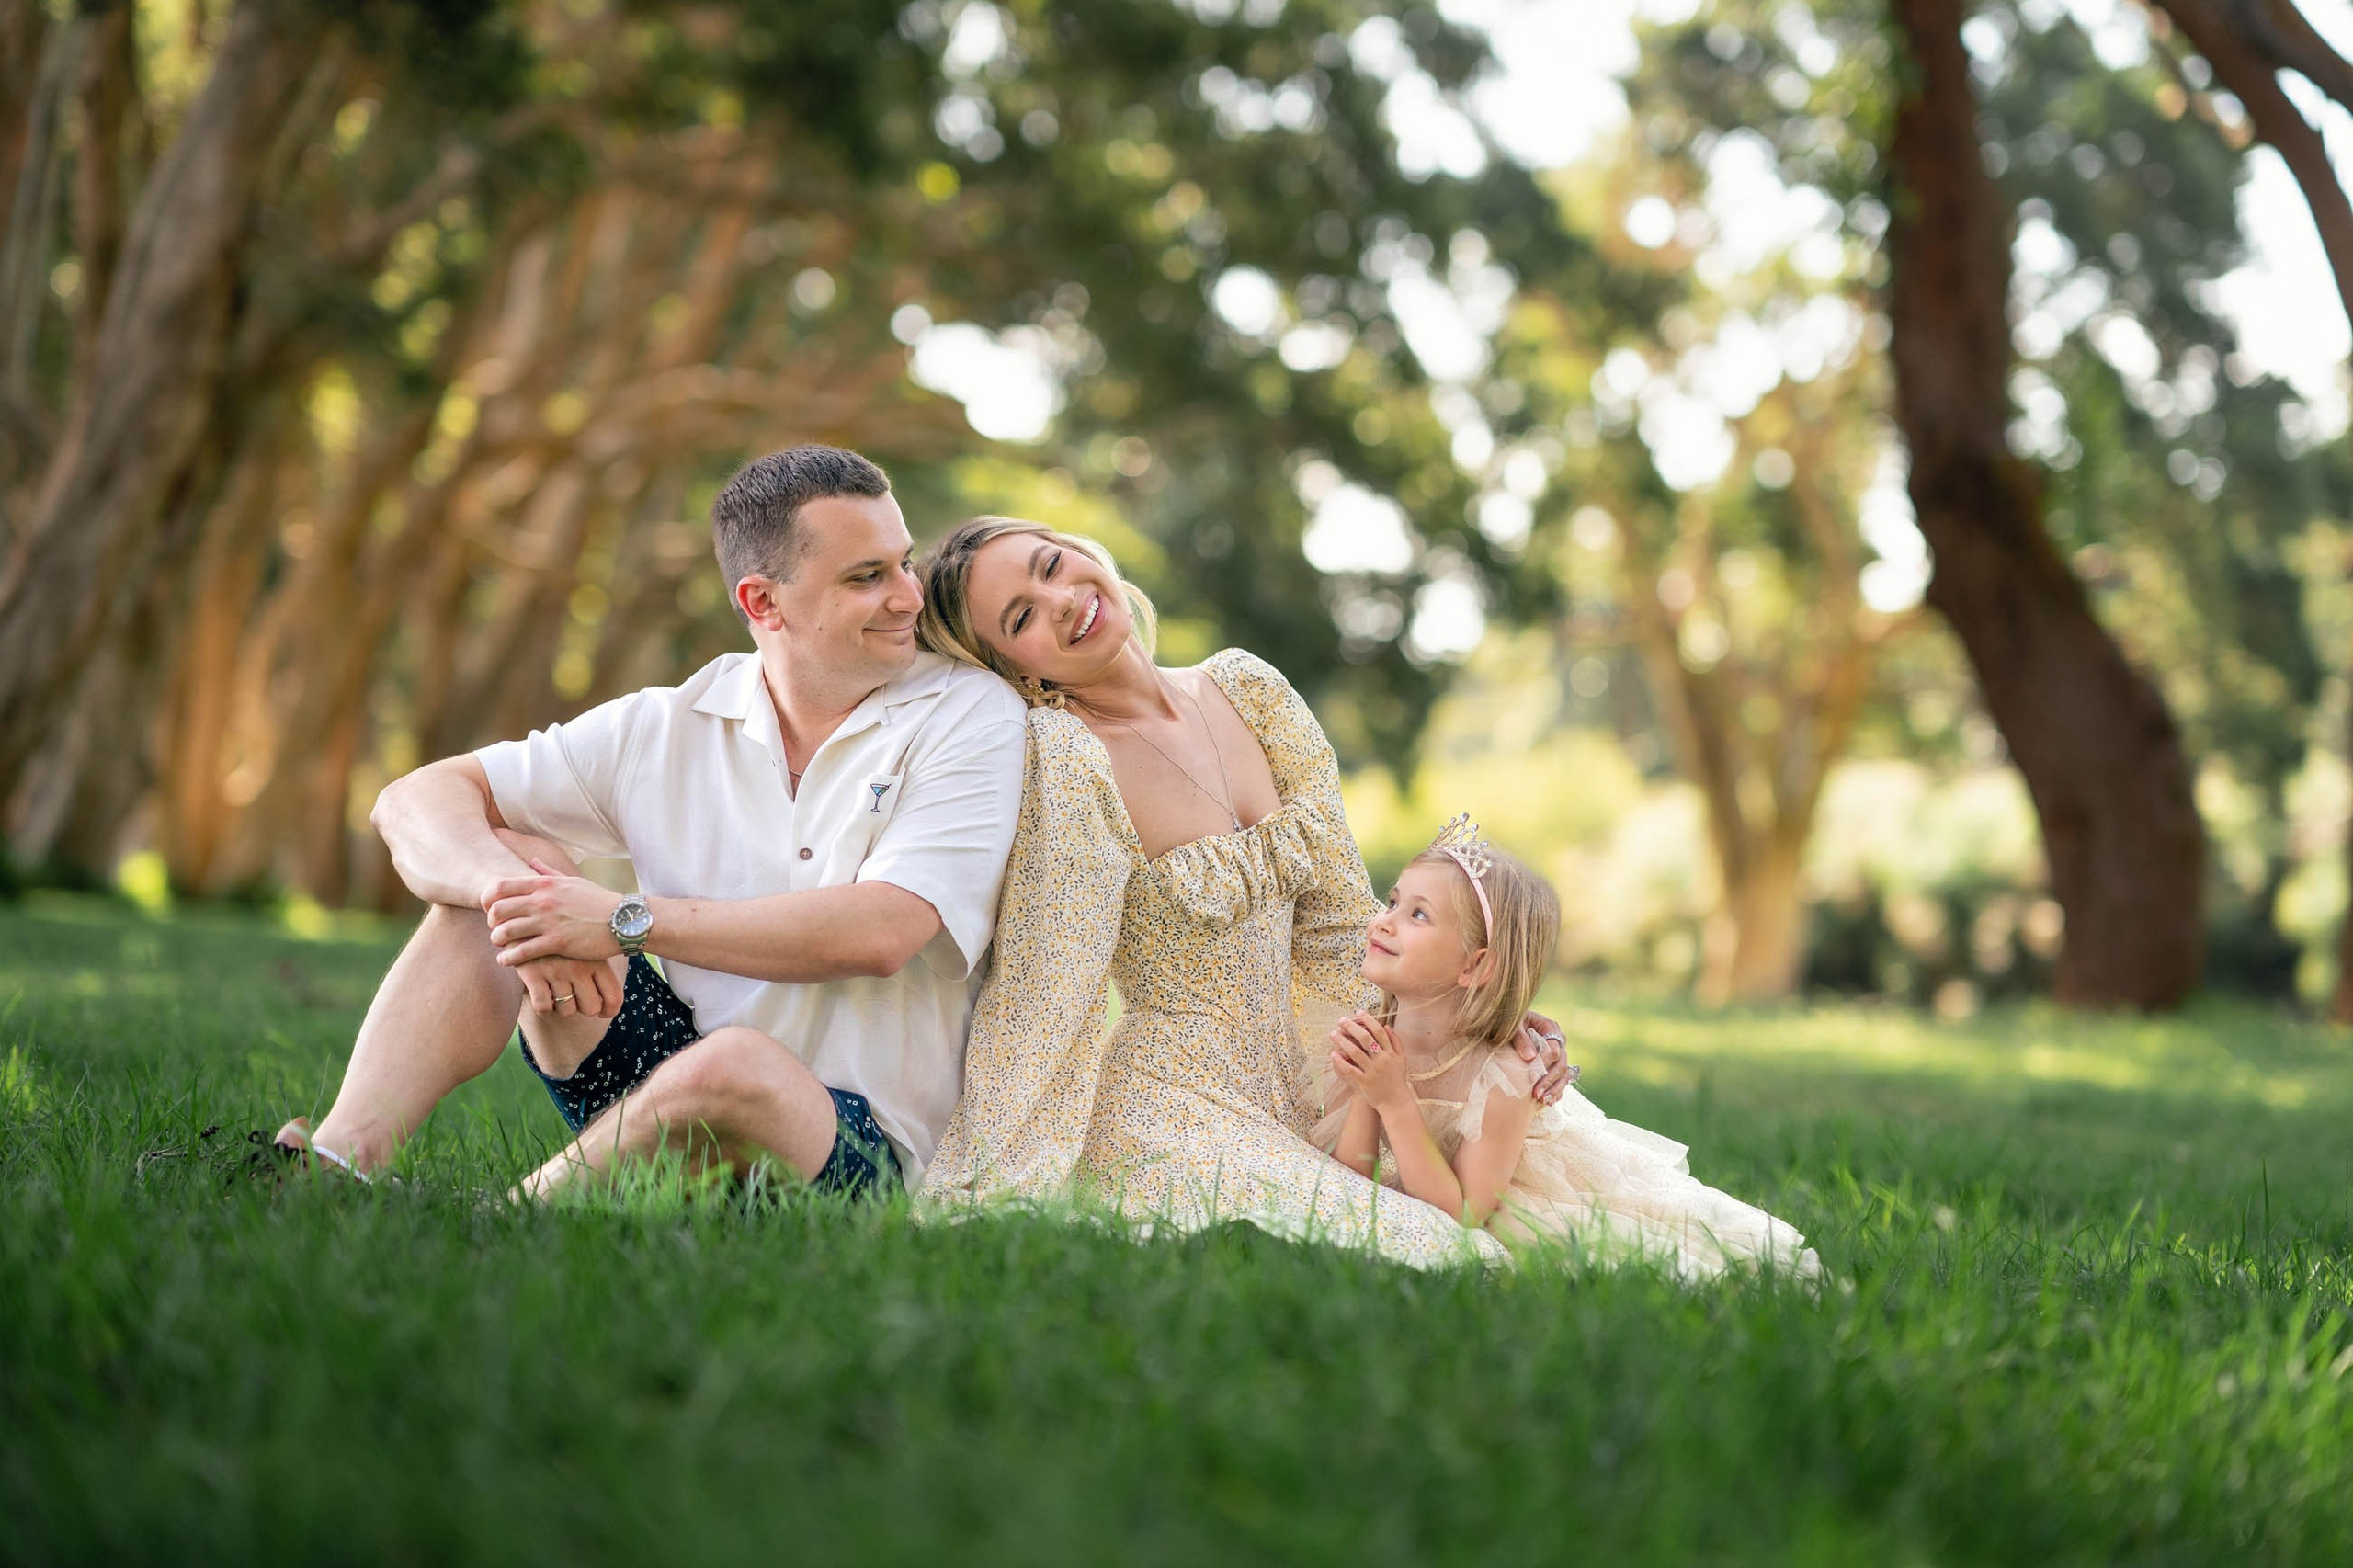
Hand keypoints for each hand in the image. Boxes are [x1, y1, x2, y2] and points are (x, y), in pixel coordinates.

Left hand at [484, 860, 624, 965]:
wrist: (625, 920)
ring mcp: (549, 921)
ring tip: (500, 946)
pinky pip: (522, 952)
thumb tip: (533, 862)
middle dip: (491, 922)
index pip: (500, 886)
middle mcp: (543, 900)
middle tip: (495, 929)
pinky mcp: (557, 943)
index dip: (488, 899)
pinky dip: (509, 959)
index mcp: (545, 883)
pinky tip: (507, 961)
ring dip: (497, 941)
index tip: (491, 910)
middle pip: (497, 909)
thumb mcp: (574, 881)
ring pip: (505, 931)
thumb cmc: (599, 901)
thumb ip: (549, 872)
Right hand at [514, 953, 625, 1019]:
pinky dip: (543, 1007)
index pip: (613, 997)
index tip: (601, 1013)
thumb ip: (599, 973)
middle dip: (581, 1008)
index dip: (609, 1011)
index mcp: (597, 961)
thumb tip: (609, 1004)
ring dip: (560, 1007)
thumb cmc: (562, 945)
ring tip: (555, 992)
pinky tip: (542, 995)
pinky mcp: (533, 974)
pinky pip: (543, 1007)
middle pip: (591, 1008)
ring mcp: (557, 970)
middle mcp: (579, 966)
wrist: (526, 925)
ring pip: (567, 1011)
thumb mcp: (586, 951)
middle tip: (573, 999)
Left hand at [1329, 1011, 1409, 1109]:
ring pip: (1355, 1052)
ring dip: (1342, 1041)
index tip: (1358, 1012)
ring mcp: (1373, 1071)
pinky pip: (1350, 1069)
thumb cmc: (1397, 1080)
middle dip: (1351, 1027)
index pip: (1378, 1031)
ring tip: (1332, 1034)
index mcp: (1390, 1052)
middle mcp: (1382, 1060)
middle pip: (1365, 1038)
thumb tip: (1387, 1025)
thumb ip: (1395, 1041)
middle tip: (1340, 1020)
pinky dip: (1341, 1061)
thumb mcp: (1401, 1059)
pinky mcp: (1365, 1082)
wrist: (1396, 1102)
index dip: (1368, 1020)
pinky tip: (1333, 1054)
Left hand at [1512, 1009, 1576, 1104]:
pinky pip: (1562, 1080)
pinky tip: (1549, 1101)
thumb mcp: (1513, 1027)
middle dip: (1549, 1080)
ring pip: (1564, 1074)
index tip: (1532, 1077)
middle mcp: (1558, 1040)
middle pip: (1561, 1064)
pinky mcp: (1555, 1064)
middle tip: (1536, 1093)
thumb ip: (1521, 1039)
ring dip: (1554, 1089)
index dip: (1544, 1063)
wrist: (1509, 1026)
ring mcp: (1559, 1054)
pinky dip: (1556, 1091)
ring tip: (1543, 1100)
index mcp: (1550, 1027)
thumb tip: (1530, 1056)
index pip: (1553, 1048)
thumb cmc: (1510, 1024)